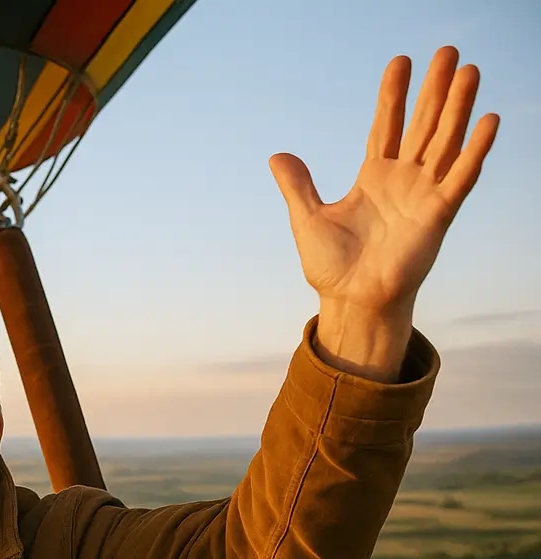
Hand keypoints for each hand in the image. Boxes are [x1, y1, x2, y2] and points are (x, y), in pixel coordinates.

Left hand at [270, 47, 498, 380]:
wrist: (351, 301)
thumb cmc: (332, 267)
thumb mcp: (308, 219)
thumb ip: (298, 186)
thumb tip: (278, 156)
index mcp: (374, 178)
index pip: (386, 126)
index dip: (393, 95)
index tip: (400, 61)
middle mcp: (403, 180)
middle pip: (423, 124)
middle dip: (434, 89)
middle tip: (448, 51)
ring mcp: (423, 194)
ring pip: (446, 141)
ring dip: (458, 107)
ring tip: (469, 71)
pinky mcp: (439, 214)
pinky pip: (461, 176)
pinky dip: (474, 150)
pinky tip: (487, 120)